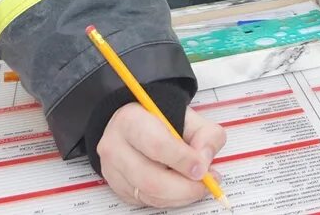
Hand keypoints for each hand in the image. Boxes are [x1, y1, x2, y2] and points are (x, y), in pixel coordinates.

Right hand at [98, 104, 225, 208]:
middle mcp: (116, 147)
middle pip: (150, 178)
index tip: (202, 168)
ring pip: (148, 194)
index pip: (156, 145)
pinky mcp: (119, 188)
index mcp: (130, 121)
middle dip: (184, 186)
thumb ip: (205, 134)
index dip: (182, 160)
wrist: (137, 126)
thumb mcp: (189, 117)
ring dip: (180, 195)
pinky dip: (170, 199)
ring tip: (198, 185)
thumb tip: (204, 160)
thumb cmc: (160, 121)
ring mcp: (113, 170)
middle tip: (205, 183)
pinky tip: (183, 189)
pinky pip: (147, 201)